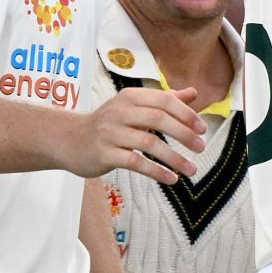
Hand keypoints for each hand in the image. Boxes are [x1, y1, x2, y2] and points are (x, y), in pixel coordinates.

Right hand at [68, 87, 205, 182]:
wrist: (68, 140)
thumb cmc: (108, 124)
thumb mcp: (134, 107)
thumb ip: (164, 100)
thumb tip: (194, 93)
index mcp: (130, 97)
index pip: (164, 100)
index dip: (186, 114)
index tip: (203, 129)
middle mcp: (119, 111)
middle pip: (158, 118)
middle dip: (184, 134)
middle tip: (201, 148)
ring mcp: (110, 133)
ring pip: (148, 143)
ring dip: (174, 158)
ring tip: (192, 169)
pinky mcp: (103, 154)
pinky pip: (135, 163)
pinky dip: (156, 171)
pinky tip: (172, 179)